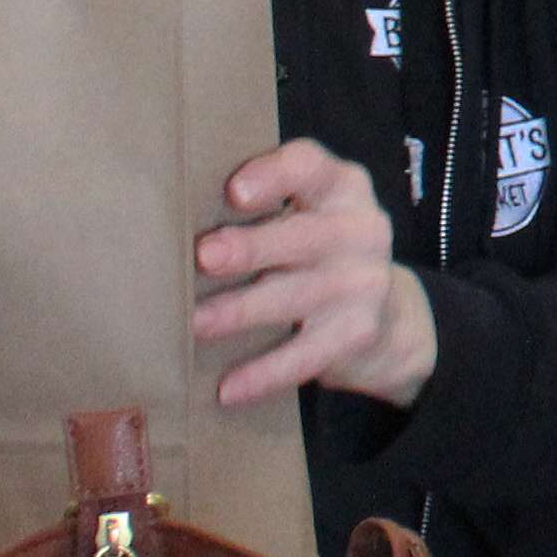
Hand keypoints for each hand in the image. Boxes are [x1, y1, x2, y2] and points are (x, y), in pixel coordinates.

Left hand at [195, 140, 437, 410]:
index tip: (234, 192)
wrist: (389, 318)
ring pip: (294, 296)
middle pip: (301, 236)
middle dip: (251, 248)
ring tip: (194, 323)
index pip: (309, 168)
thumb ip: (261, 206)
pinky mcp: (358, 333)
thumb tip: (167, 221)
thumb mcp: (307, 213)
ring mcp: (363, 283)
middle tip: (204, 257)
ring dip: (239, 311)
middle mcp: (360, 229)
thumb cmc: (317, 252)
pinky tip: (227, 389)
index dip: (272, 176)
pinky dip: (264, 374)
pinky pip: (304, 356)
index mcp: (341, 187)